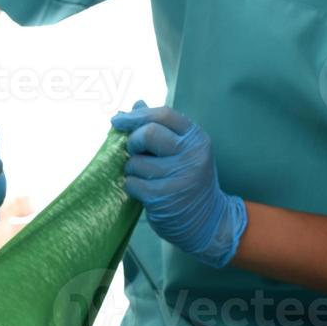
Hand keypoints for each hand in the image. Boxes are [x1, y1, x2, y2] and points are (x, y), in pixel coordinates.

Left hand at [110, 101, 247, 267]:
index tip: (118, 119)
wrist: (208, 221)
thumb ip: (161, 128)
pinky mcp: (164, 197)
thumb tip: (136, 104)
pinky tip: (144, 191)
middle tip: (134, 151)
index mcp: (196, 138)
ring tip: (146, 177)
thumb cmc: (190, 182)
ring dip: (132, 169)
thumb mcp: (183, 152)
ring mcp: (179, 177)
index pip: (163, 115)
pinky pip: (132, 183)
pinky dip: (132, 186)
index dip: (137, 115)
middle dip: (132, 141)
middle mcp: (191, 155)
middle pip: (148, 134)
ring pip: (136, 162)